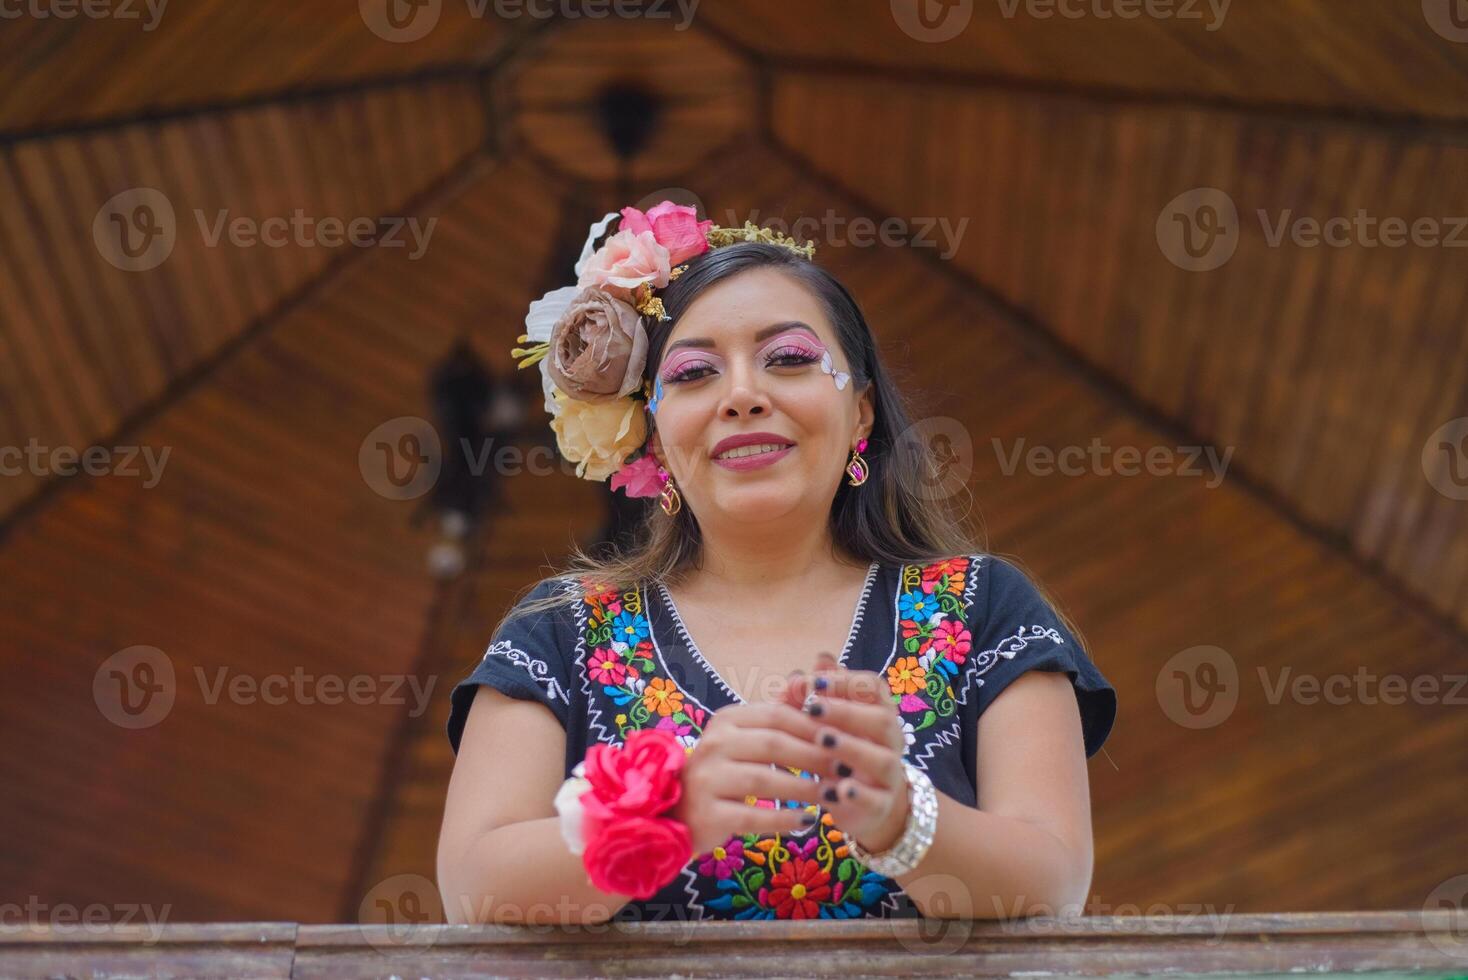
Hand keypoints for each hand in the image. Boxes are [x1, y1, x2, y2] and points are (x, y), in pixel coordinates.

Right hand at [670, 702, 831, 855]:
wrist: (678, 813)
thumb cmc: (722, 773)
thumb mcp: (744, 739)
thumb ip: (777, 717)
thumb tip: (811, 685)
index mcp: (726, 720)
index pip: (777, 715)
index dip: (814, 726)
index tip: (844, 739)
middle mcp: (713, 744)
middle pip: (774, 744)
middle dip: (815, 756)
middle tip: (846, 769)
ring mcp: (706, 779)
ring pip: (764, 778)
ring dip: (804, 788)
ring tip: (833, 795)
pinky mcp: (707, 813)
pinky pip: (752, 815)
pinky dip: (783, 817)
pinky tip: (807, 820)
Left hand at [772, 656, 912, 855]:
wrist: (865, 805)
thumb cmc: (839, 752)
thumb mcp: (824, 725)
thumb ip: (808, 699)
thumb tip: (793, 677)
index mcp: (878, 712)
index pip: (873, 687)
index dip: (847, 681)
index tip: (815, 681)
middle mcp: (890, 741)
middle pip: (882, 720)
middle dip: (847, 712)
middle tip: (813, 708)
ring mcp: (889, 774)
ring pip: (882, 759)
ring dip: (852, 748)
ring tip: (823, 741)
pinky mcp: (881, 805)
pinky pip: (876, 800)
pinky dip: (858, 794)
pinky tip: (838, 789)